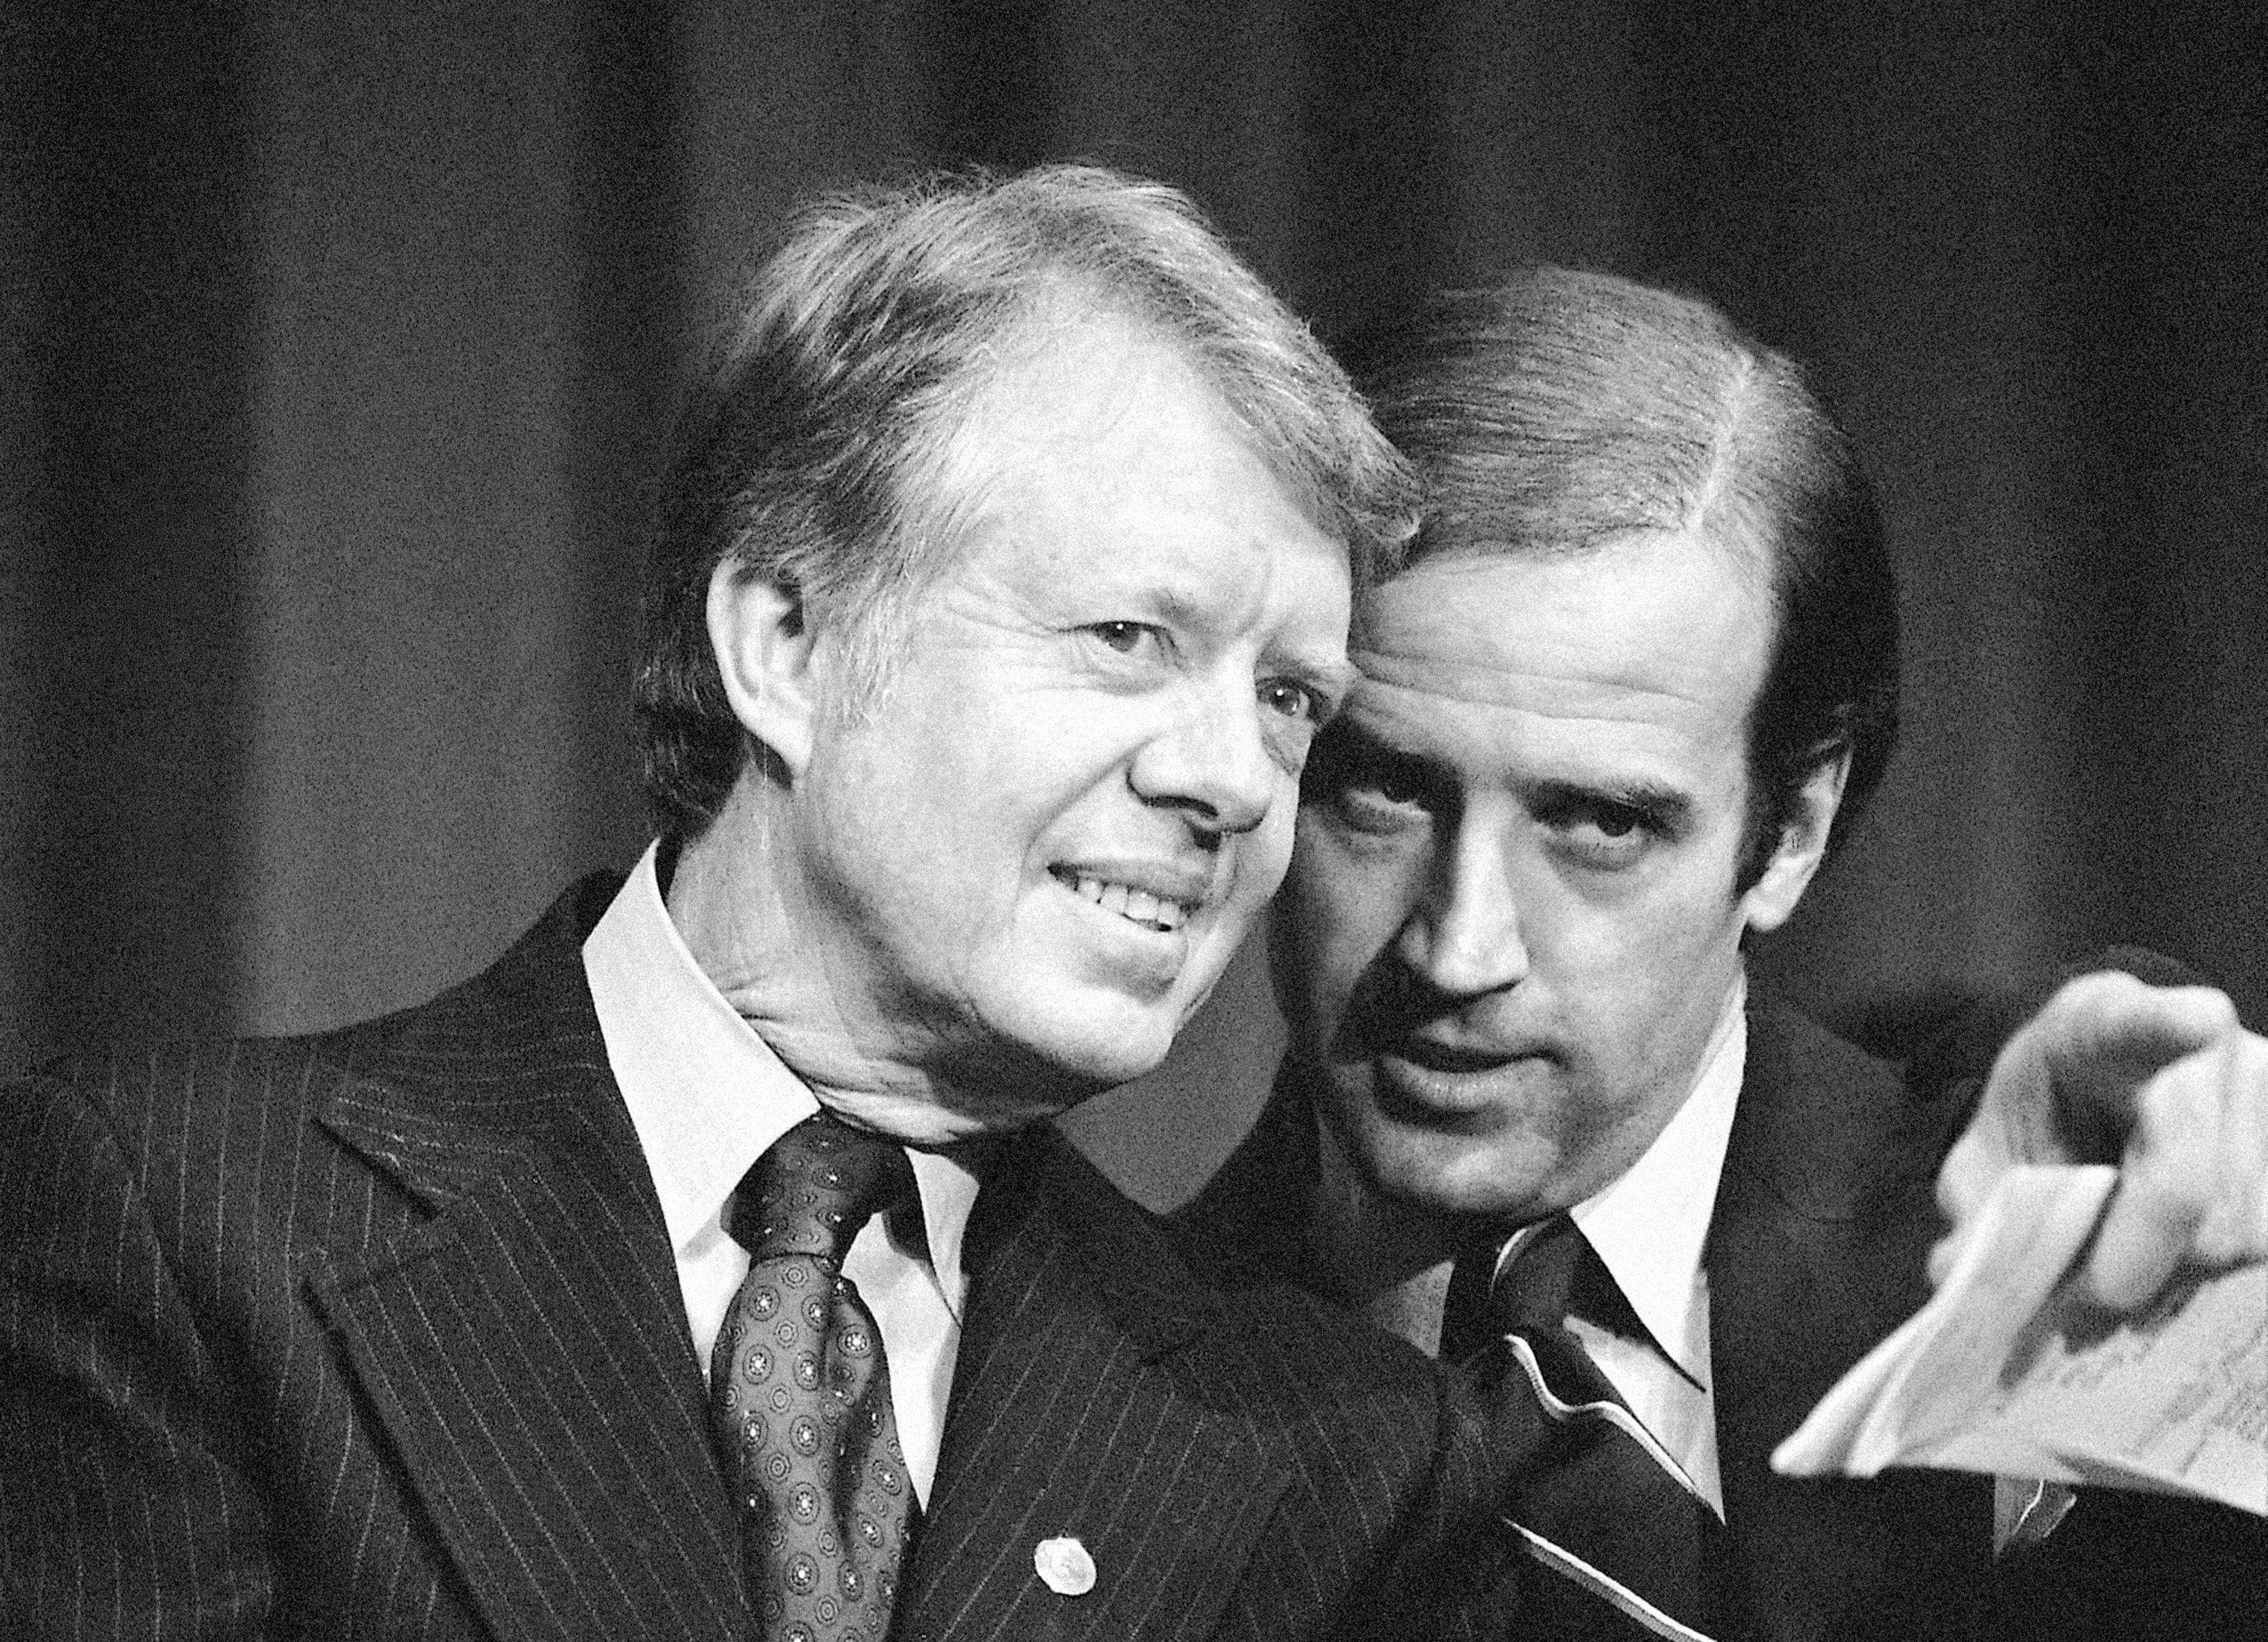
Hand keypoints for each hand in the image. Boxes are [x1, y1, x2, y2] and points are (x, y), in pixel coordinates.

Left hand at [1932, 970, 2267, 1308]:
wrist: (2099, 1083)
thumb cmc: (2045, 1114)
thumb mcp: (1991, 1147)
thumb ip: (1975, 1202)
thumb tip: (1960, 1272)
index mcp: (2103, 1023)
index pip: (2144, 1020)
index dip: (2169, 1024)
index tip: (2193, 1025)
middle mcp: (2204, 1043)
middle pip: (2190, 1184)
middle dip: (2133, 1259)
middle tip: (2088, 1293)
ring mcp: (2262, 1086)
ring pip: (2243, 1230)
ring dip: (2181, 1275)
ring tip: (2128, 1266)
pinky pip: (2267, 1243)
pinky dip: (2222, 1275)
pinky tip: (2177, 1260)